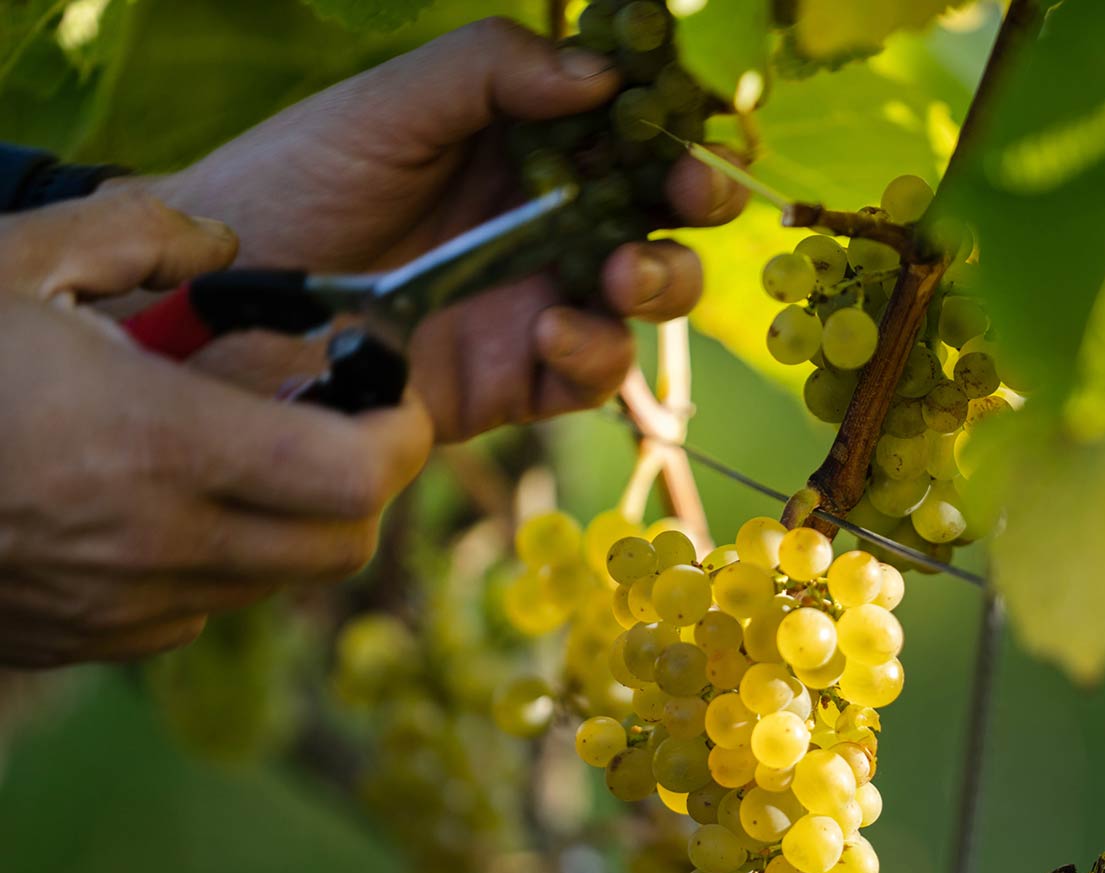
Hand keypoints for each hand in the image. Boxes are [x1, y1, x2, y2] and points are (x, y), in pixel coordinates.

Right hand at [0, 191, 431, 666]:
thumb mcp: (18, 259)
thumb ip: (143, 233)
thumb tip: (223, 249)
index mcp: (156, 444)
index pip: (354, 479)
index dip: (401, 437)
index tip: (389, 394)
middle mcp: (153, 542)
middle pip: (338, 547)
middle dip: (363, 484)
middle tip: (337, 422)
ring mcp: (117, 605)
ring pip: (274, 585)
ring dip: (293, 524)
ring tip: (250, 453)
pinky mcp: (79, 640)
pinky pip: (196, 613)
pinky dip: (218, 564)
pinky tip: (169, 504)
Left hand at [125, 17, 749, 440]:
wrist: (221, 298)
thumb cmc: (297, 180)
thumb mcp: (388, 106)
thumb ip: (491, 71)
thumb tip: (605, 76)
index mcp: (529, 145)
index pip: (632, 133)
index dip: (678, 130)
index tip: (692, 129)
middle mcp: (550, 223)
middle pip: (664, 216)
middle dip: (693, 208)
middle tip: (686, 200)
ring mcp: (538, 302)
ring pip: (647, 299)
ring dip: (659, 282)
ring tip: (618, 276)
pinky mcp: (517, 381)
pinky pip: (590, 375)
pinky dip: (592, 355)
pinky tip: (549, 333)